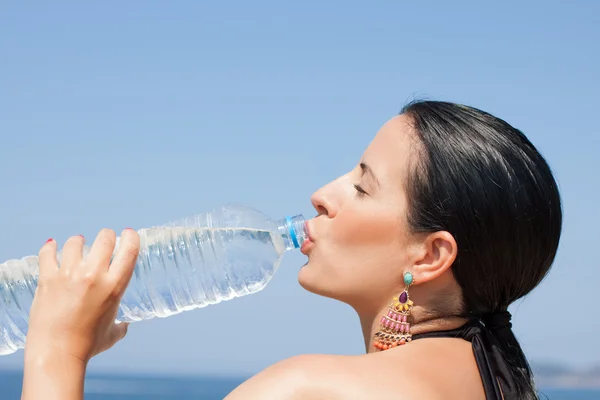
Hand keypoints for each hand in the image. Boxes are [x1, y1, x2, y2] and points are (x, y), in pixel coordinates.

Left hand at [25, 228, 139, 363]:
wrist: (57, 354)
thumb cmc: (87, 346)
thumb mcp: (112, 334)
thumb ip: (120, 326)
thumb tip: (124, 326)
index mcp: (115, 287)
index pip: (129, 250)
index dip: (131, 237)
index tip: (128, 233)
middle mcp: (94, 276)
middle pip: (104, 239)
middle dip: (106, 236)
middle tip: (104, 240)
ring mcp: (69, 275)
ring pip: (76, 242)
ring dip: (78, 242)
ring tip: (77, 246)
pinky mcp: (48, 278)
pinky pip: (48, 253)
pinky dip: (50, 248)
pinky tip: (52, 247)